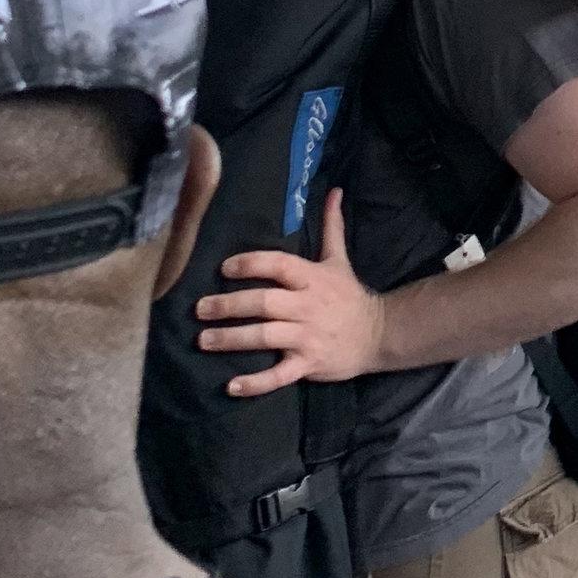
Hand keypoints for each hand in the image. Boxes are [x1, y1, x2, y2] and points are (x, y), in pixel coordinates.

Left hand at [195, 190, 387, 393]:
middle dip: (229, 305)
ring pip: (265, 337)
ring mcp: (307, 337)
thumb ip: (332, 226)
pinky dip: (255, 383)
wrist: (378, 335)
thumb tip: (333, 191)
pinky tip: (231, 385)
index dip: (250, 264)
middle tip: (200, 309)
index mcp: (313, 278)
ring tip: (204, 340)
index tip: (224, 268)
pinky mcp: (308, 365)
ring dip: (232, 339)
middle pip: (264, 303)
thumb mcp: (340, 260)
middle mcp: (308, 306)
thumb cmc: (349, 296)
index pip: (278, 265)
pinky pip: (279, 376)